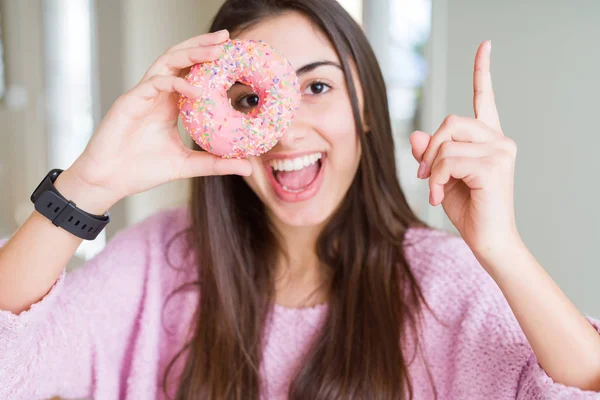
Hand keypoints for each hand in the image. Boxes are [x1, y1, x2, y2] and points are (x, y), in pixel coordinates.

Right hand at [65, 29, 251, 210]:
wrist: (109, 181)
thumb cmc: (141, 170)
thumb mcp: (187, 165)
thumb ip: (216, 163)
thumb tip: (248, 166)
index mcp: (169, 103)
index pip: (191, 72)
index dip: (210, 61)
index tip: (234, 55)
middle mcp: (157, 93)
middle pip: (180, 58)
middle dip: (203, 45)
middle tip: (227, 38)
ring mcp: (143, 94)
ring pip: (167, 62)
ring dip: (192, 53)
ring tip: (216, 50)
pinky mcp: (130, 101)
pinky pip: (155, 83)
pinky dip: (176, 83)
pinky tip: (196, 90)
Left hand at [409, 41, 520, 259]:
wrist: (487, 242)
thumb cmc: (468, 210)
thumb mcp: (440, 178)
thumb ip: (430, 155)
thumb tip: (416, 136)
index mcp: (488, 139)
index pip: (484, 98)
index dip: (482, 71)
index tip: (485, 45)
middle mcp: (499, 140)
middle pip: (451, 121)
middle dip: (429, 148)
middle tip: (423, 174)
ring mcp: (501, 151)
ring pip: (446, 142)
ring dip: (431, 168)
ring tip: (433, 190)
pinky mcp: (494, 166)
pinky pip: (449, 159)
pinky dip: (436, 178)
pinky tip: (437, 195)